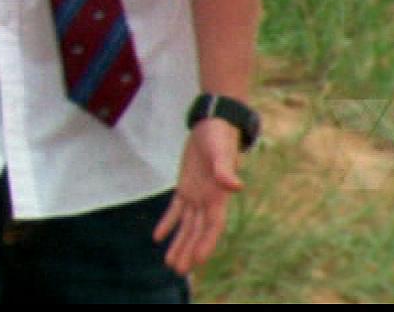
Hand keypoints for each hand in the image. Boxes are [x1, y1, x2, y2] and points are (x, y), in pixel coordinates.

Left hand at [152, 118, 244, 275]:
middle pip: (197, 231)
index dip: (205, 243)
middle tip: (178, 271)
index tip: (198, 261)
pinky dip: (168, 223)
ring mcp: (197, 194)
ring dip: (179, 243)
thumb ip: (225, 169)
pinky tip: (158, 238)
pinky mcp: (186, 186)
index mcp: (218, 195)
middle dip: (188, 251)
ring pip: (187, 225)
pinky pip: (176, 209)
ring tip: (170, 263)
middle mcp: (208, 199)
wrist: (213, 123)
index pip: (212, 225)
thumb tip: (235, 186)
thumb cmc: (219, 136)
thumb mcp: (220, 151)